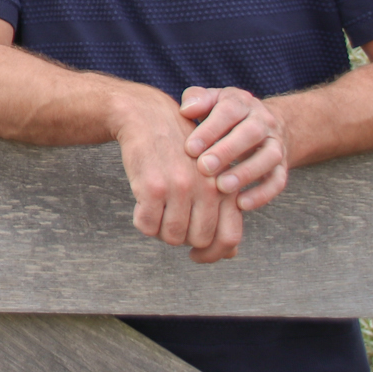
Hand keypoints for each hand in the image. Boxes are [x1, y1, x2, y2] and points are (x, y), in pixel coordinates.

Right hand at [111, 88, 243, 263]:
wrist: (147, 116)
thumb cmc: (179, 149)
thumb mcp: (208, 175)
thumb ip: (222, 211)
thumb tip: (231, 253)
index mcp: (225, 186)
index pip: (230, 237)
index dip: (213, 254)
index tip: (197, 255)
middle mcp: (208, 188)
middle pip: (198, 239)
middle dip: (182, 239)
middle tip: (168, 224)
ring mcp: (180, 188)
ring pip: (171, 236)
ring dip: (160, 231)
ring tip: (155, 213)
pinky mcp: (153, 188)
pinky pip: (147, 226)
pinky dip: (142, 222)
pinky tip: (141, 207)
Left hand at [180, 86, 289, 210]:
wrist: (264, 124)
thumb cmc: (224, 115)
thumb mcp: (211, 101)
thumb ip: (197, 100)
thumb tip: (186, 110)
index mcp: (242, 103)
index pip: (229, 111)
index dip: (210, 129)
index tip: (190, 148)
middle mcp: (263, 122)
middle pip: (251, 133)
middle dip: (227, 151)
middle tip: (204, 167)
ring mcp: (276, 144)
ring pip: (269, 157)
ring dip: (246, 173)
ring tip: (222, 187)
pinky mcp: (282, 167)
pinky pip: (278, 181)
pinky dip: (262, 194)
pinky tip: (240, 205)